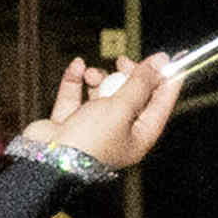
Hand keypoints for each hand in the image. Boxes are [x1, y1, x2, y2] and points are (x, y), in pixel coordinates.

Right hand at [30, 53, 179, 174]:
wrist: (47, 159)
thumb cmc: (89, 142)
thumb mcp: (122, 108)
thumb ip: (141, 83)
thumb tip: (160, 63)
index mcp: (139, 137)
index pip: (161, 104)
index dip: (167, 80)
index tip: (170, 58)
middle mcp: (118, 133)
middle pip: (131, 96)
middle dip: (128, 76)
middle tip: (124, 61)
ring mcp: (93, 127)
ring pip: (101, 93)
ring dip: (98, 78)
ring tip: (92, 75)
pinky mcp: (69, 122)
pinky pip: (75, 95)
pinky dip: (76, 80)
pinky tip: (78, 67)